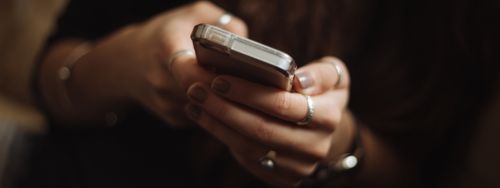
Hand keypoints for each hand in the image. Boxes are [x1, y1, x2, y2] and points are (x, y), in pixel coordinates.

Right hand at [63, 1, 246, 126]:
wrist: (128, 63)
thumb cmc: (166, 33)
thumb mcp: (193, 14)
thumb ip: (222, 23)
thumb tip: (248, 45)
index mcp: (165, 50)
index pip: (190, 72)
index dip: (216, 76)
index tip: (236, 72)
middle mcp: (162, 81)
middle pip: (204, 94)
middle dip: (229, 90)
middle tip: (251, 82)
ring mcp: (166, 104)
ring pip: (208, 109)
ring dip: (226, 101)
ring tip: (243, 88)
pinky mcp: (173, 119)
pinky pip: (204, 116)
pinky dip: (217, 108)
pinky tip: (224, 95)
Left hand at [186, 57, 351, 185]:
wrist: (321, 130)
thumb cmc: (320, 93)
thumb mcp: (333, 76)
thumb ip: (322, 73)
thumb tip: (299, 82)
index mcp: (328, 117)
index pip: (283, 105)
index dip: (248, 93)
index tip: (219, 80)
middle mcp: (316, 147)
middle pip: (261, 129)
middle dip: (224, 108)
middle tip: (197, 89)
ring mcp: (298, 167)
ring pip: (249, 147)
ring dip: (217, 123)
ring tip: (195, 102)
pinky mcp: (282, 178)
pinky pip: (247, 159)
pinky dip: (222, 137)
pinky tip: (205, 118)